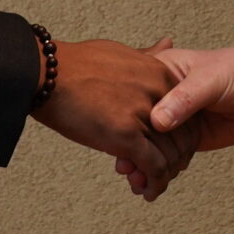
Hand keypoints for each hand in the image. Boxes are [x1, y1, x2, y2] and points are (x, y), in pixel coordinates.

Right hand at [30, 37, 194, 199]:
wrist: (46, 72)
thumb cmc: (78, 64)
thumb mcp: (123, 52)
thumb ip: (149, 56)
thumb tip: (169, 41)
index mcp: (161, 72)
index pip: (188, 112)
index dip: (184, 136)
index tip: (175, 151)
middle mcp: (158, 92)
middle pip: (183, 135)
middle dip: (177, 160)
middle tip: (167, 174)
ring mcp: (143, 113)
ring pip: (169, 154)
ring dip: (165, 176)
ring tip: (152, 186)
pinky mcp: (125, 135)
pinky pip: (153, 166)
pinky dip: (154, 183)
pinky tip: (148, 191)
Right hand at [111, 42, 233, 195]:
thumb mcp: (210, 79)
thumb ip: (184, 99)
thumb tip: (158, 121)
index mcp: (162, 71)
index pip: (134, 94)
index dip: (122, 116)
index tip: (113, 138)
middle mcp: (164, 96)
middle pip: (137, 124)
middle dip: (129, 147)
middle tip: (124, 167)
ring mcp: (175, 119)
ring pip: (149, 144)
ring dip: (140, 163)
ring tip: (135, 181)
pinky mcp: (188, 138)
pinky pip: (167, 156)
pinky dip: (157, 169)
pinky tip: (149, 182)